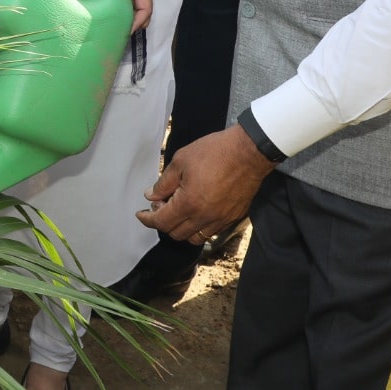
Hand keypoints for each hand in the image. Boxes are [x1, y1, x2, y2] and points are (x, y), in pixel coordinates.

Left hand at [92, 0, 152, 30]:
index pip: (146, 9)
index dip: (139, 21)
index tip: (128, 29)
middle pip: (141, 15)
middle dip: (132, 26)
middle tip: (117, 36)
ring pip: (133, 12)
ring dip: (126, 21)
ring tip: (111, 31)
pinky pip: (125, 6)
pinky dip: (119, 14)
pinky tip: (107, 19)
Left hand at [136, 126, 274, 242]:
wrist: (249, 152)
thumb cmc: (214, 152)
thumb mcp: (181, 161)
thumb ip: (164, 182)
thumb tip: (151, 196)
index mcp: (189, 204)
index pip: (161, 222)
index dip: (147, 219)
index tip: (140, 214)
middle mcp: (205, 217)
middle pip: (176, 234)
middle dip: (163, 222)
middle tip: (161, 204)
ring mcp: (221, 220)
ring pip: (194, 237)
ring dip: (181, 228)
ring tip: (178, 209)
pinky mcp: (233, 217)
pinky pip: (211, 232)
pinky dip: (199, 227)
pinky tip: (196, 211)